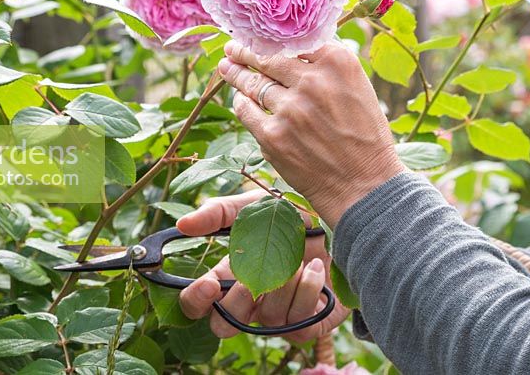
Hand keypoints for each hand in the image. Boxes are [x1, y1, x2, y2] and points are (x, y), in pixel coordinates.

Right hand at [177, 190, 349, 341]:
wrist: (346, 217)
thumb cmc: (295, 213)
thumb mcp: (255, 205)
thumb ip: (219, 213)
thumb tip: (183, 225)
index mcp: (232, 275)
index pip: (199, 302)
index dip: (196, 300)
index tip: (210, 283)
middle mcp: (253, 300)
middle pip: (225, 325)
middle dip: (238, 303)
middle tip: (252, 280)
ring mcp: (281, 316)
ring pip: (267, 321)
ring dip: (283, 285)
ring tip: (300, 258)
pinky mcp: (310, 323)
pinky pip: (299, 325)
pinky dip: (308, 291)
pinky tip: (317, 268)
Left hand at [217, 40, 403, 226]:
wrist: (364, 185)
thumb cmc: (365, 137)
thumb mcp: (358, 88)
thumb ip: (327, 65)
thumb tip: (294, 46)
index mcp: (338, 63)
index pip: (294, 39)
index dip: (272, 37)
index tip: (259, 35)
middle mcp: (312, 81)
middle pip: (268, 57)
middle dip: (246, 50)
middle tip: (233, 46)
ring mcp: (290, 109)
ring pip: (253, 83)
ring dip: (236, 73)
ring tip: (226, 66)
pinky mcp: (272, 136)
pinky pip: (245, 110)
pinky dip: (240, 102)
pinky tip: (239, 99)